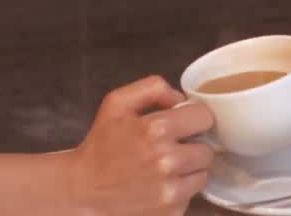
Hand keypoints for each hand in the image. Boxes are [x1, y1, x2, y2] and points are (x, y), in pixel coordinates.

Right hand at [65, 76, 215, 215]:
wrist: (83, 190)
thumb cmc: (101, 145)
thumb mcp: (116, 103)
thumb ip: (152, 88)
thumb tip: (181, 98)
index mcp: (156, 129)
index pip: (205, 117)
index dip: (195, 118)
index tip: (185, 123)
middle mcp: (167, 161)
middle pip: (207, 150)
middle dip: (193, 146)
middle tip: (172, 147)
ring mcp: (170, 191)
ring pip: (203, 174)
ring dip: (189, 170)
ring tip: (166, 167)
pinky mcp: (170, 212)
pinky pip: (191, 195)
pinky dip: (179, 189)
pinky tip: (159, 185)